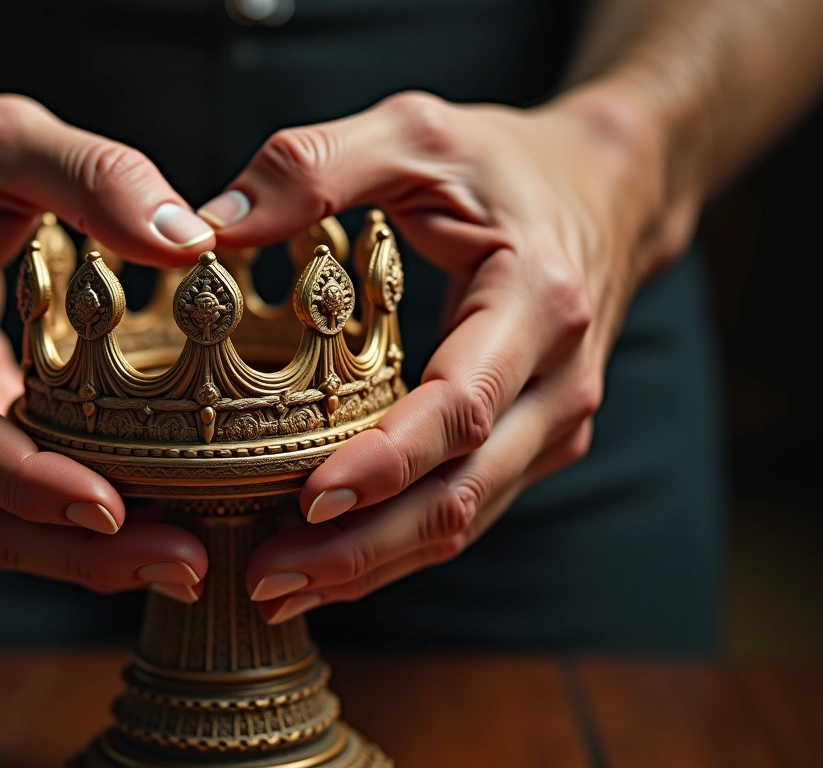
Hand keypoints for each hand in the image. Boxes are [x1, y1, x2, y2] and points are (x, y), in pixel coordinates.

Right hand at [0, 93, 217, 601]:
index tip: (114, 511)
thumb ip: (98, 178)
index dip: (28, 482)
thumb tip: (192, 245)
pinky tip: (143, 526)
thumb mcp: (10, 137)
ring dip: (76, 556)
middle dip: (74, 551)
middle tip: (184, 561)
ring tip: (180, 559)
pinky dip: (63, 524)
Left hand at [197, 91, 691, 622]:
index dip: (385, 462)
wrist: (612, 192)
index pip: (460, 408)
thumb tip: (210, 227)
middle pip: (461, 496)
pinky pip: (467, 511)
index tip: (307, 500)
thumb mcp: (418, 133)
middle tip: (265, 580)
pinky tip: (328, 562)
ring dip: (372, 565)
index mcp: (537, 304)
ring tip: (277, 589)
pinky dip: (396, 545)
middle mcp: (561, 384)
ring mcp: (556, 427)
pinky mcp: (536, 446)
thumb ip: (317, 167)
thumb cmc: (509, 162)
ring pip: (465, 522)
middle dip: (362, 549)